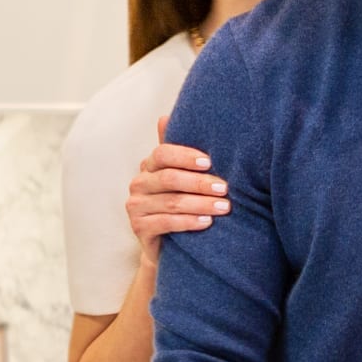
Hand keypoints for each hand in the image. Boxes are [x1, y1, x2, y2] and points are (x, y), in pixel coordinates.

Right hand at [126, 113, 228, 260]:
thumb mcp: (181, 176)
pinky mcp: (139, 228)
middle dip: (200, 183)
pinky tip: (207, 222)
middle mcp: (139, 183)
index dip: (185, 156)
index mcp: (149, 166)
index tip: (210, 162)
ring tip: (224, 207)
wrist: (167, 245)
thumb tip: (164, 116)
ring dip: (201, 204)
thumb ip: (178, 151)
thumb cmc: (179, 203)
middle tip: (225, 188)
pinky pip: (166, 223)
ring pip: (171, 202)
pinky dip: (188, 222)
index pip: (163, 154)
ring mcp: (136, 206)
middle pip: (170, 179)